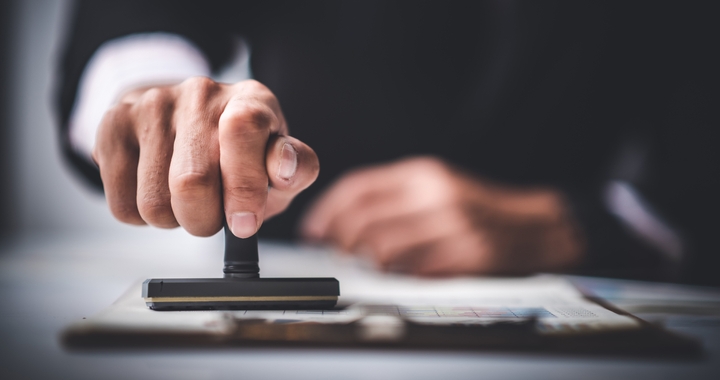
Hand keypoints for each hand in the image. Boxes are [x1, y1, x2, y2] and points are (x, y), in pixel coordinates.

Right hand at [93, 78, 318, 236]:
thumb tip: (287, 169)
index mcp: (250, 99)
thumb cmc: (241, 151)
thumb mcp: (279, 162)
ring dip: (175, 221)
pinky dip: (144, 218)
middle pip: (191, 182)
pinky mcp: (113, 124)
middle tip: (214, 214)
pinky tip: (158, 190)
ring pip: (154, 203)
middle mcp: (200, 93)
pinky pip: (123, 205)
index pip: (243, 130)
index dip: (244, 186)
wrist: (184, 118)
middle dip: (206, 220)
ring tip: (186, 198)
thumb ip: (296, 169)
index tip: (244, 224)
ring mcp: (151, 104)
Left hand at [300, 157, 582, 275]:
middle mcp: (436, 194)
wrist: (531, 225)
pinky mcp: (467, 254)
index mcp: (424, 173)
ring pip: (383, 249)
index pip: (359, 187)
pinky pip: (414, 271)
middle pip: (364, 219)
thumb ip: (392, 195)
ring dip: (366, 261)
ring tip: (367, 264)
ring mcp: (453, 225)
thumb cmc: (475, 208)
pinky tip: (398, 273)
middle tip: (334, 252)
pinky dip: (397, 275)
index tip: (313, 229)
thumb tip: (340, 220)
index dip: (328, 210)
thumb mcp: (435, 185)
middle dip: (339, 241)